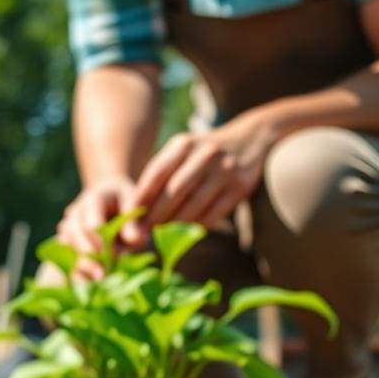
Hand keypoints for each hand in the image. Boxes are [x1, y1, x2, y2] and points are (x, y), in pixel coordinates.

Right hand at [56, 175, 135, 279]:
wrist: (112, 199)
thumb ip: (134, 222)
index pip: (92, 219)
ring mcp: (68, 227)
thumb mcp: (135, 207)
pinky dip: (76, 271)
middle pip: (76, 234)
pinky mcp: (67, 242)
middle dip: (88, 255)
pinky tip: (87, 285)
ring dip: (80, 266)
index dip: (99, 240)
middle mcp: (76, 212)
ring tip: (94, 282)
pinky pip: (65, 258)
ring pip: (67, 247)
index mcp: (95, 199)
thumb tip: (135, 240)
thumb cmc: (127, 204)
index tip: (111, 256)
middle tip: (101, 274)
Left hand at [120, 113, 278, 246]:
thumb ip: (161, 174)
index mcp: (184, 144)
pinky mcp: (240, 186)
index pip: (156, 173)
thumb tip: (134, 210)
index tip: (128, 218)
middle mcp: (205, 154)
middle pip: (174, 191)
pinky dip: (197, 226)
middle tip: (141, 235)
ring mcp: (225, 169)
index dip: (141, 198)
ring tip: (159, 239)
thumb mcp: (182, 152)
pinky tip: (184, 236)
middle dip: (155, 216)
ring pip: (194, 204)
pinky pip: (214, 213)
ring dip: (174, 225)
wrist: (250, 139)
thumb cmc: (202, 154)